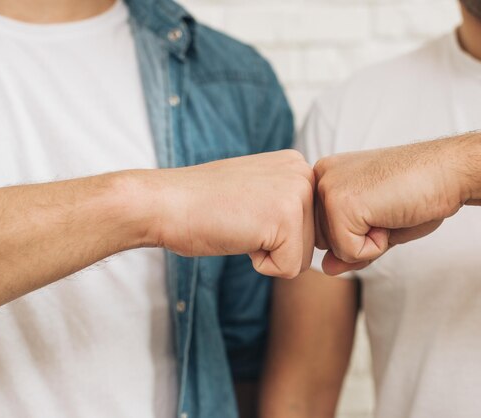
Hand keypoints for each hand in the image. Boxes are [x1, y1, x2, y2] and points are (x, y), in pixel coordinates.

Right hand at [142, 150, 314, 278]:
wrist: (165, 203)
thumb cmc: (202, 204)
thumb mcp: (256, 191)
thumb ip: (285, 201)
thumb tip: (315, 232)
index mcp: (296, 164)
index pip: (309, 223)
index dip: (275, 232)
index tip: (245, 212)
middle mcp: (304, 173)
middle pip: (310, 241)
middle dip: (275, 244)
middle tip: (240, 219)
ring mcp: (298, 193)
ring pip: (303, 258)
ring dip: (268, 253)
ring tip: (239, 224)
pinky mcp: (287, 219)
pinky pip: (289, 269)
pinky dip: (260, 265)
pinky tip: (239, 235)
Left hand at [314, 138, 471, 274]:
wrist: (449, 170)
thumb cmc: (419, 192)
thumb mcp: (379, 225)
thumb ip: (349, 246)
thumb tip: (327, 268)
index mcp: (327, 175)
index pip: (326, 231)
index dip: (360, 231)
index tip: (384, 203)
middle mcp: (320, 178)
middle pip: (325, 242)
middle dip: (361, 238)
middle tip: (390, 207)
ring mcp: (327, 189)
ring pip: (335, 249)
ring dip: (369, 241)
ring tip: (390, 209)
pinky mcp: (339, 204)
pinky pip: (350, 253)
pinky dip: (377, 245)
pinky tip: (391, 214)